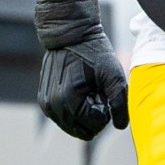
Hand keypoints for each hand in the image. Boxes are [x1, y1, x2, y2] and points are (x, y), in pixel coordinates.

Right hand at [31, 0, 126, 140]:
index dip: (105, 112)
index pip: (94, 126)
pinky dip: (74, 109)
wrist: (69, 33)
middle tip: (97, 93)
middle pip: (81, 130)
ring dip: (83, 114)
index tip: (104, 93)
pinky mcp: (44, 99)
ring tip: (88, 91)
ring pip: (71, 126)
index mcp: (69, 101)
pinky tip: (79, 90)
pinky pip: (63, 117)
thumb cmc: (93, 52)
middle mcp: (53, 106)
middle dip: (93, 116)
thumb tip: (120, 126)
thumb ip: (120, 103)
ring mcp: (46, 104)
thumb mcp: (114, 75)